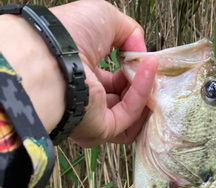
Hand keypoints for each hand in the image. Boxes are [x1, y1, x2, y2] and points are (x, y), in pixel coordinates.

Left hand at [51, 0, 157, 147]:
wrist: (51, 54)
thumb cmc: (67, 33)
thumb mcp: (104, 18)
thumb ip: (128, 31)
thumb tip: (142, 51)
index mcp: (82, 78)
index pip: (114, 82)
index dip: (131, 71)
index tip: (143, 58)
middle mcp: (87, 101)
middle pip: (125, 100)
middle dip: (141, 83)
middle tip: (150, 64)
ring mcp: (94, 117)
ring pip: (133, 114)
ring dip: (146, 90)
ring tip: (151, 67)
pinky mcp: (102, 129)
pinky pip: (130, 114)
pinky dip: (142, 92)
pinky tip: (149, 69)